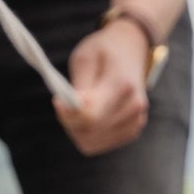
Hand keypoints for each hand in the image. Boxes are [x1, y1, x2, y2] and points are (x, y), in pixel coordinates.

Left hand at [55, 22, 150, 154]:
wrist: (131, 48)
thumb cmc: (104, 51)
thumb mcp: (85, 58)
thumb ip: (79, 87)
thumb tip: (71, 110)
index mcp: (122, 84)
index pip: (90, 115)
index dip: (67, 113)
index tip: (57, 100)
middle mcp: (134, 105)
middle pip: (89, 131)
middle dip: (69, 121)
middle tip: (64, 102)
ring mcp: (136, 120)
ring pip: (91, 142)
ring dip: (77, 129)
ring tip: (77, 108)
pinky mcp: (132, 130)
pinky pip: (99, 144)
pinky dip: (87, 134)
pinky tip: (88, 116)